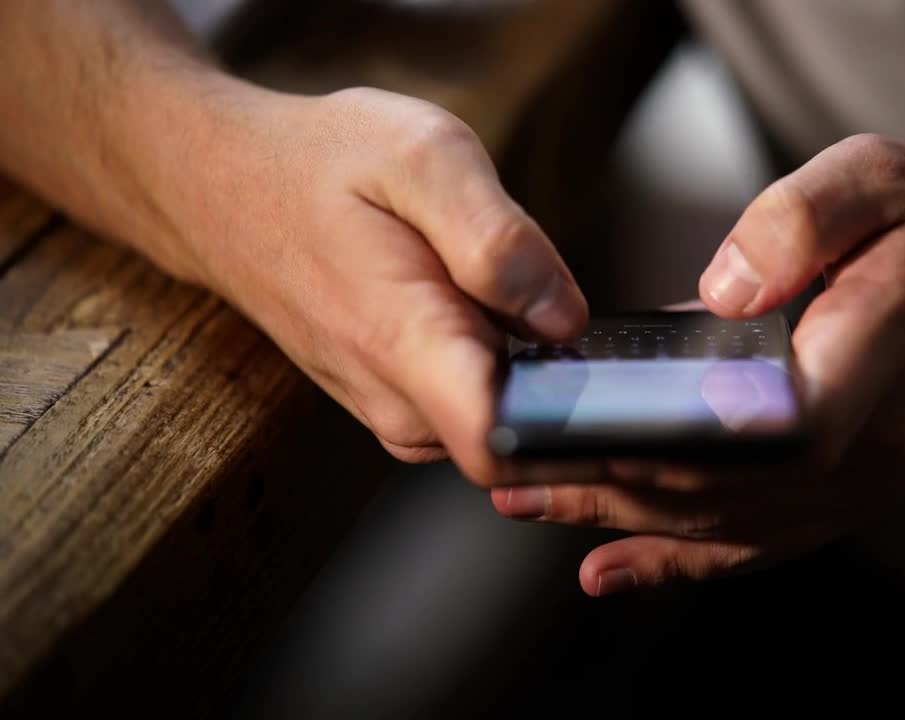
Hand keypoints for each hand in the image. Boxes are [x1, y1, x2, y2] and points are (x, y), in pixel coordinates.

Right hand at [174, 86, 586, 481]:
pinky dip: (497, 368)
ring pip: (498, 422)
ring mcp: (391, 408)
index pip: (498, 446)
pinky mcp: (394, 402)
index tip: (616, 394)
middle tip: (562, 309)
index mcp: (407, 340)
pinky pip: (470, 405)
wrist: (225, 186)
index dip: (574, 431)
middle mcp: (396, 398)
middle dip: (565, 389)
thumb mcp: (423, 157)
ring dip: (530, 375)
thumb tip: (563, 318)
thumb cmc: (319, 163)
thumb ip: (500, 241)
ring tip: (514, 298)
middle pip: (520, 440)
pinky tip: (485, 311)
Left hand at [492, 134, 904, 594]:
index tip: (595, 433)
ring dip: (624, 519)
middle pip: (728, 486)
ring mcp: (863, 480)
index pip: (786, 418)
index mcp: (878, 343)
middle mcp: (870, 436)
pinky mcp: (851, 494)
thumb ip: (802, 218)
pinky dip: (680, 561)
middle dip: (612, 480)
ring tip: (535, 502)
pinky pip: (762, 542)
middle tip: (516, 465)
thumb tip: (718, 289)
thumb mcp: (890, 176)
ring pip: (730, 524)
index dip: (688, 438)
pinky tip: (612, 565)